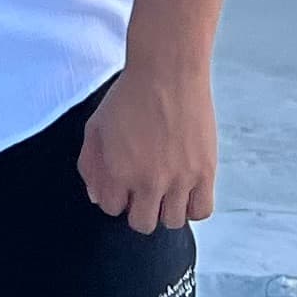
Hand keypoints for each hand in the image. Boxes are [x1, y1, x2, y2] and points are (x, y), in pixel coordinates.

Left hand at [77, 68, 217, 233]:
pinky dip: (191, 206)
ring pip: (172, 221)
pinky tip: (184, 190)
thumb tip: (96, 197)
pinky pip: (201, 210)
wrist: (167, 73)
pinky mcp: (205, 171)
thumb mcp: (95, 127)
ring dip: (164, 209)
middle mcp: (149, 181)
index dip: (115, 196)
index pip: (112, 208)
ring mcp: (179, 179)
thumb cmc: (128, 97)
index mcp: (118, 171)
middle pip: (142, 223)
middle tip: (142, 189)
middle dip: (138, 209)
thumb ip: (90, 165)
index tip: (122, 182)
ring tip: (164, 188)